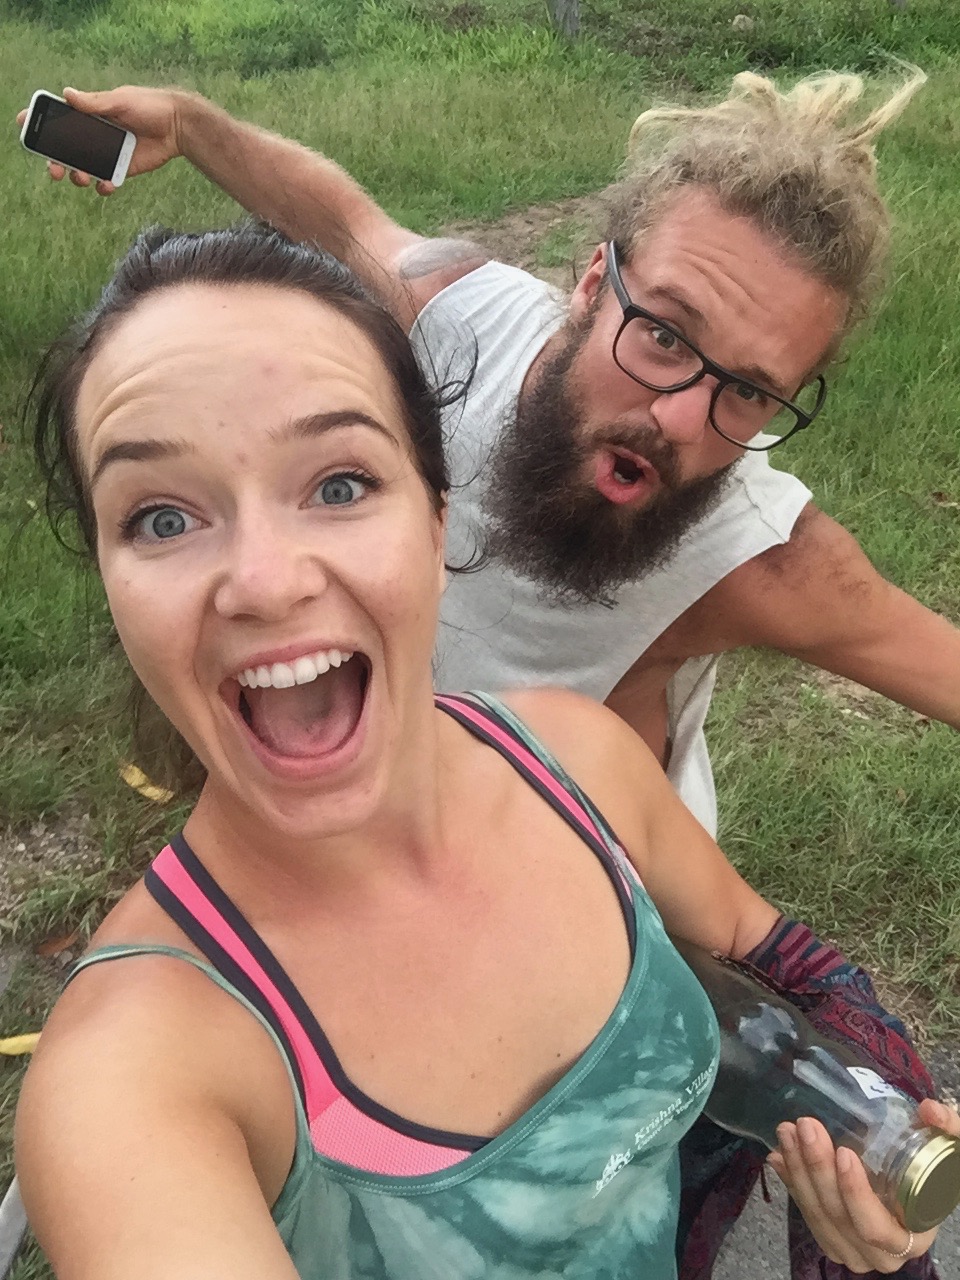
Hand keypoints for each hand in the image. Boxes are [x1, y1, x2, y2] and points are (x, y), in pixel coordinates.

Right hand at [16, 85, 187, 194]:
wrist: (178, 126)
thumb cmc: (150, 106)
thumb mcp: (121, 100)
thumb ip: (95, 103)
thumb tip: (67, 95)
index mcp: (91, 114)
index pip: (61, 118)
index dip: (42, 123)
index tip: (25, 125)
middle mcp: (95, 135)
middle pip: (66, 150)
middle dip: (55, 161)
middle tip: (53, 170)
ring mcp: (108, 153)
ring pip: (83, 168)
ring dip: (77, 175)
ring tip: (81, 177)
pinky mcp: (123, 168)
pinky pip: (107, 181)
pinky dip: (104, 186)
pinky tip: (107, 185)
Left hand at [767, 1099, 959, 1272]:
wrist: (918, 1192)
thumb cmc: (933, 1175)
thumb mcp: (950, 1154)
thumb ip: (950, 1129)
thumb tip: (930, 1109)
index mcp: (910, 1238)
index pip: (874, 1227)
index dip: (856, 1194)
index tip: (844, 1152)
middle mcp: (879, 1253)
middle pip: (838, 1217)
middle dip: (816, 1169)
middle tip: (806, 1127)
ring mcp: (851, 1249)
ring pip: (816, 1215)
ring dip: (797, 1172)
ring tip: (787, 1133)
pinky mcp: (831, 1238)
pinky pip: (805, 1213)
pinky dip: (790, 1183)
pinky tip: (779, 1155)